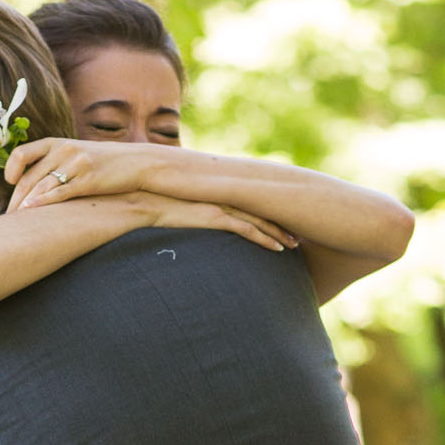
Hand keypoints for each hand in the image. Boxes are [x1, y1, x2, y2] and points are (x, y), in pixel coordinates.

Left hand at [5, 137, 153, 209]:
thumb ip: (53, 162)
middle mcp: (63, 151)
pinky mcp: (88, 180)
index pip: (22, 153)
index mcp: (56, 143)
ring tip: (15, 221)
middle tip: (8, 216)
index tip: (8, 183)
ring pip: (41, 186)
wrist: (136, 162)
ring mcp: (76, 165)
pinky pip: (61, 193)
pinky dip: (43, 203)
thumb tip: (29, 182)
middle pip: (29, 177)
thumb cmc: (102, 162)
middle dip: (15, 199)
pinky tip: (32, 212)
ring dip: (25, 205)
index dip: (10, 169)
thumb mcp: (75, 154)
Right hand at [126, 192, 298, 252]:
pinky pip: (248, 229)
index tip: (284, 223)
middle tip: (300, 234)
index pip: (250, 203)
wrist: (143, 201)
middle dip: (283, 222)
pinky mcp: (216, 217)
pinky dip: (265, 239)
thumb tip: (192, 225)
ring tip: (296, 245)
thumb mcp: (179, 210)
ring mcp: (222, 205)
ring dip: (280, 234)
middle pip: (262, 209)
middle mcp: (224, 197)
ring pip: (261, 220)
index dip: (269, 213)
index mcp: (218, 194)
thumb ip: (192, 214)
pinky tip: (278, 250)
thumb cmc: (156, 207)